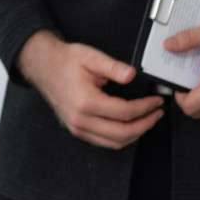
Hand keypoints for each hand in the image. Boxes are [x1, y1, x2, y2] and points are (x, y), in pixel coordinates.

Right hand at [17, 31, 163, 149]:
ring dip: (135, 134)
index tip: (156, 101)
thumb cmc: (65, 61)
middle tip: (156, 113)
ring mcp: (77, 128)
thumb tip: (132, 75)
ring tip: (147, 120)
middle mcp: (80, 119)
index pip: (124, 112)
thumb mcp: (90, 56)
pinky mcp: (76, 130)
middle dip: (145, 124)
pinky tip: (129, 126)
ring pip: (114, 142)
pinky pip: (104, 142)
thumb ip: (113, 67)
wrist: (43, 66)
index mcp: (85, 101)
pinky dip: (121, 137)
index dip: (145, 108)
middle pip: (122, 133)